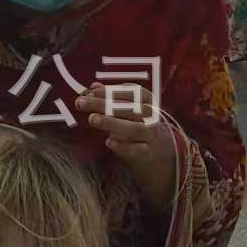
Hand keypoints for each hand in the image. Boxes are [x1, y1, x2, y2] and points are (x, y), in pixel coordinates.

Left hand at [76, 84, 175, 210]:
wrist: (165, 160)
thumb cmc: (142, 132)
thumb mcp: (132, 115)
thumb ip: (114, 101)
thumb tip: (93, 86)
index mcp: (149, 106)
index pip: (136, 93)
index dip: (114, 90)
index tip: (93, 89)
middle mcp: (152, 120)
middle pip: (131, 109)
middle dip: (105, 104)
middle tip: (81, 102)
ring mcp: (152, 138)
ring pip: (135, 129)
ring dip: (112, 123)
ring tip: (92, 119)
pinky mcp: (148, 155)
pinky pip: (137, 150)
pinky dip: (123, 146)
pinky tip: (108, 142)